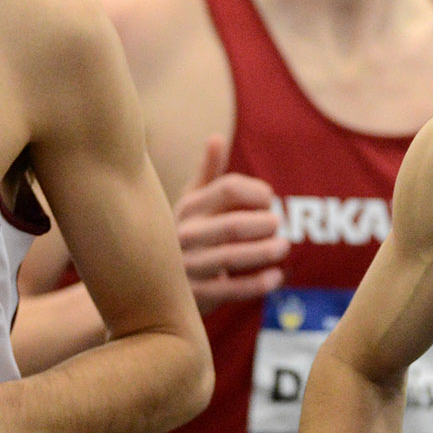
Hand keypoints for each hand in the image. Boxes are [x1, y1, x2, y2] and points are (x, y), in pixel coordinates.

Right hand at [176, 135, 290, 312]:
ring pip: (232, 257)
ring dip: (265, 252)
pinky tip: (276, 276)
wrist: (149, 282)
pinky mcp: (195, 295)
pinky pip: (231, 290)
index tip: (268, 199)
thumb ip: (207, 173)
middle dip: (263, 224)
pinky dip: (258, 284)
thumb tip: (216, 137)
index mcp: (188, 207)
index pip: (228, 189)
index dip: (255, 191)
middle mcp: (184, 235)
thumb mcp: (191, 201)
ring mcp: (188, 266)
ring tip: (283, 247)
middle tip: (279, 223)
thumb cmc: (183, 232)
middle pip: (232, 225)